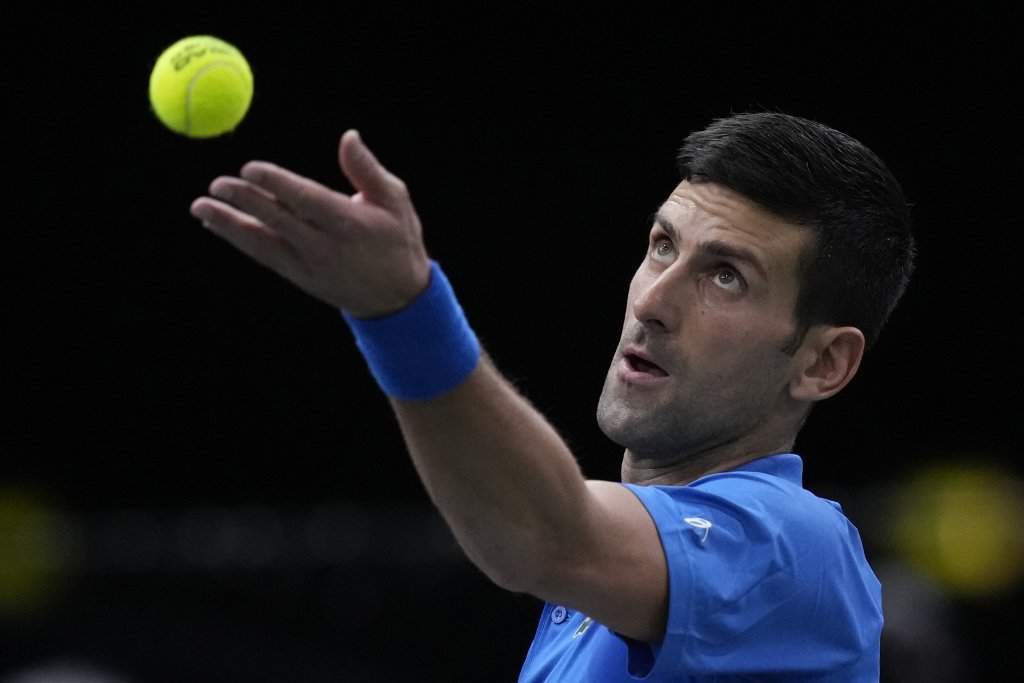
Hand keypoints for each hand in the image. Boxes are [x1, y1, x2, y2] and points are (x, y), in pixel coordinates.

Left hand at [190, 130, 431, 316]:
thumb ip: (367, 169)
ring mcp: (309, 266)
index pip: (305, 200)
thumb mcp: (395, 200)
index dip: (275, 184)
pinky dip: (240, 239)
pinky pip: (264, 256)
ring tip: (201, 208)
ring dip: (229, 226)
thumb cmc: (397, 240)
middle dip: (245, 202)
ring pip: (263, 243)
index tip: (250, 168)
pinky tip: (218, 225)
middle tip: (217, 184)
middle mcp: (325, 247)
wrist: (397, 299)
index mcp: (349, 224)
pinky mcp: (299, 277)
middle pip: (277, 221)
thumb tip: (348, 136)